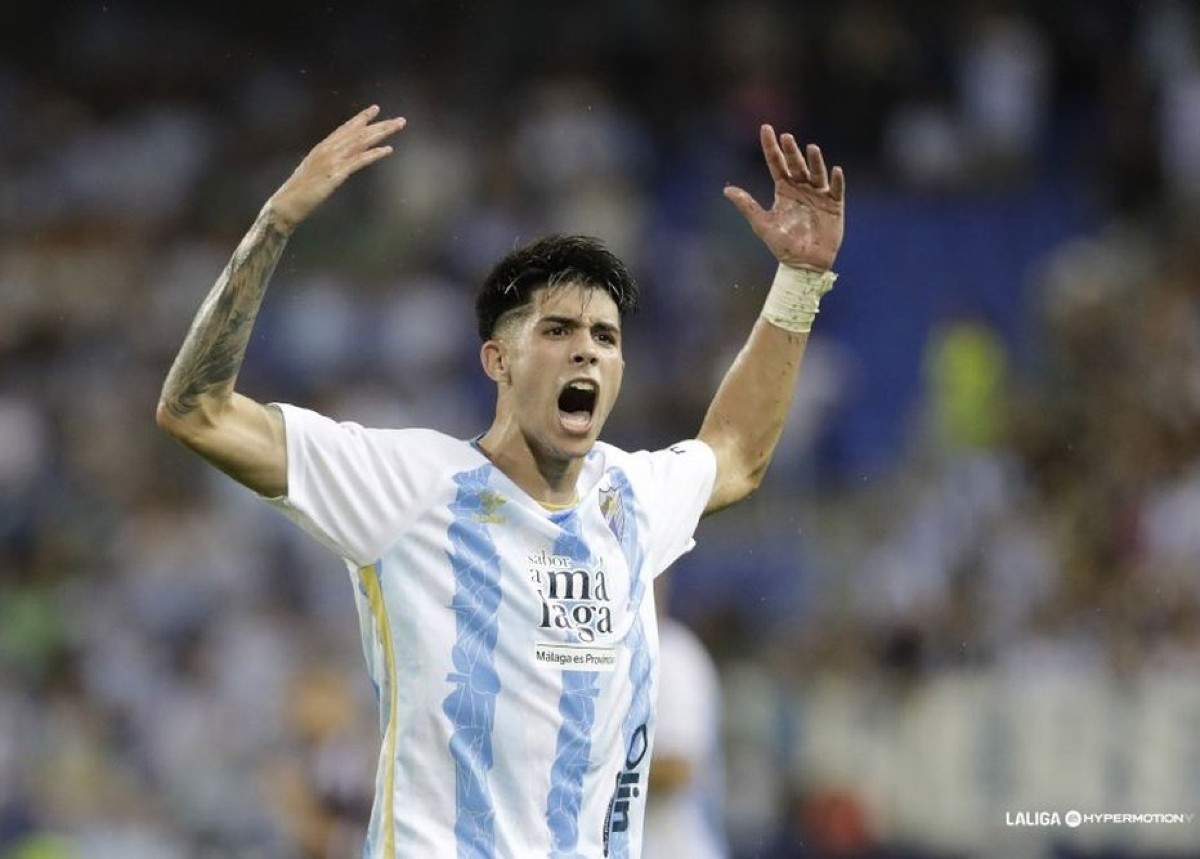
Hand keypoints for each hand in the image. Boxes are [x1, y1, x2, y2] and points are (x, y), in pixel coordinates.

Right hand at [266, 105, 406, 232]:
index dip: (361, 118)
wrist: (285, 205)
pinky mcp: (335, 174)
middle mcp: (327, 150)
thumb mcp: (313, 174)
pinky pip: (358, 160)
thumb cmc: (298, 195)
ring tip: (398, 127)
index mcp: (321, 148)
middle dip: (379, 125)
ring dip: (382, 133)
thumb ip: (326, 166)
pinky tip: (388, 150)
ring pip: (361, 142)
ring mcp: (331, 161)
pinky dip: (374, 154)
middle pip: (358, 133)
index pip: (345, 129)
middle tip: (400, 120)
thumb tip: (338, 166)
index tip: (376, 109)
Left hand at [724, 125, 844, 270]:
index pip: (776, 164)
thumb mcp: (762, 224)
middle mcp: (801, 189)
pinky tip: (834, 170)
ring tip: (811, 148)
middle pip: (796, 165)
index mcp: (784, 190)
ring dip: (814, 161)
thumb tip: (726, 189)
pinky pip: (837, 191)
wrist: (803, 264)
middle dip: (791, 151)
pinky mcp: (834, 206)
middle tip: (786, 137)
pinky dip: (836, 181)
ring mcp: (819, 196)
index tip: (767, 128)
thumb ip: (747, 205)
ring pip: (816, 174)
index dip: (771, 147)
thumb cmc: (782, 245)